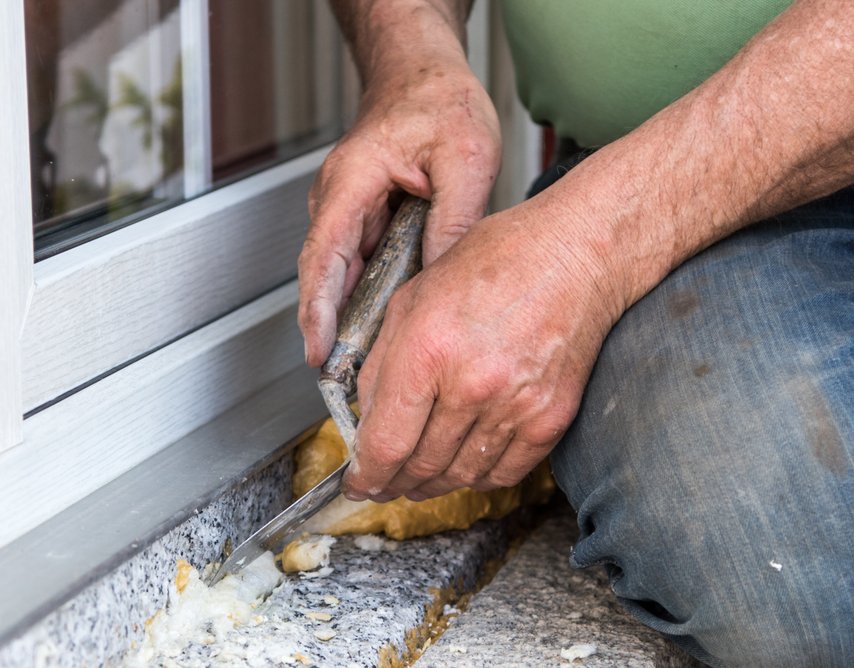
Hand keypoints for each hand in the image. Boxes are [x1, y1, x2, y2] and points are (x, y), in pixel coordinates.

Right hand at [298, 58, 500, 366]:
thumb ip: (454, 218)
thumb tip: (443, 280)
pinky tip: (393, 329)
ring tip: (373, 368)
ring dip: (354, 319)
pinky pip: (363, 265)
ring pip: (345, 276)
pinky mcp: (365, 217)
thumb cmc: (439, 100)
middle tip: (350, 382)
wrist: (425, 73)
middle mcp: (340, 199)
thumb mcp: (466, 157)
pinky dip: (372, 298)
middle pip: (327, 277)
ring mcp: (349, 209)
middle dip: (333, 331)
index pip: (323, 257)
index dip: (317, 312)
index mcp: (353, 181)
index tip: (318, 353)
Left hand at [341, 193, 621, 501]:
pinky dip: (479, 478)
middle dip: (394, 483)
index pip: (384, 443)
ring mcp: (515, 405)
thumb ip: (381, 359)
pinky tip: (465, 466)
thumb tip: (364, 415)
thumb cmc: (497, 262)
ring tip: (420, 478)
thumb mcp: (415, 294)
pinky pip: (505, 473)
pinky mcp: (550, 418)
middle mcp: (471, 384)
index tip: (357, 484)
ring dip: (434, 484)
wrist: (574, 257)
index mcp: (428, 349)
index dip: (365, 476)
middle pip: (420, 467)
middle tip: (384, 484)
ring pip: (460, 476)